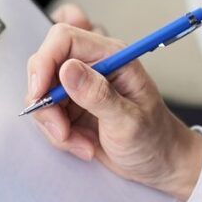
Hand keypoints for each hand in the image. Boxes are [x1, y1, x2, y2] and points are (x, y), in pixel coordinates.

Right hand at [25, 22, 201, 201]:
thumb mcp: (128, 122)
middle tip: (62, 131)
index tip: (40, 94)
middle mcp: (94, 65)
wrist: (161, 163)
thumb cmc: (154, 139)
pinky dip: (59, 133)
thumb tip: (67, 68)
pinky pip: (48, 113)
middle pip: (46, 64)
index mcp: (112, 56)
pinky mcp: (73, 105)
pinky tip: (83, 145)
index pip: (64, 38)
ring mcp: (81, 85)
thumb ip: (97, 94)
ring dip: (54, 123)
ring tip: (82, 143)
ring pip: (43, 92)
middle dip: (46, 101)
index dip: (45, 61)